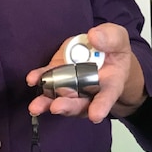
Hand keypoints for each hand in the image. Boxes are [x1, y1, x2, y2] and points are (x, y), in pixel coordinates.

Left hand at [26, 23, 146, 122]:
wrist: (102, 49)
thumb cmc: (114, 48)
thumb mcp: (118, 38)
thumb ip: (110, 38)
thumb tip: (94, 36)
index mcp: (110, 84)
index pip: (106, 97)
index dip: (101, 107)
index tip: (95, 115)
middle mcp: (90, 90)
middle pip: (79, 104)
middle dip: (67, 106)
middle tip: (57, 107)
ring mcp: (72, 85)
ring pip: (60, 97)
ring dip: (47, 102)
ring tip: (37, 106)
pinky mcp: (58, 74)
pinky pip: (48, 80)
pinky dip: (40, 80)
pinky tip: (32, 79)